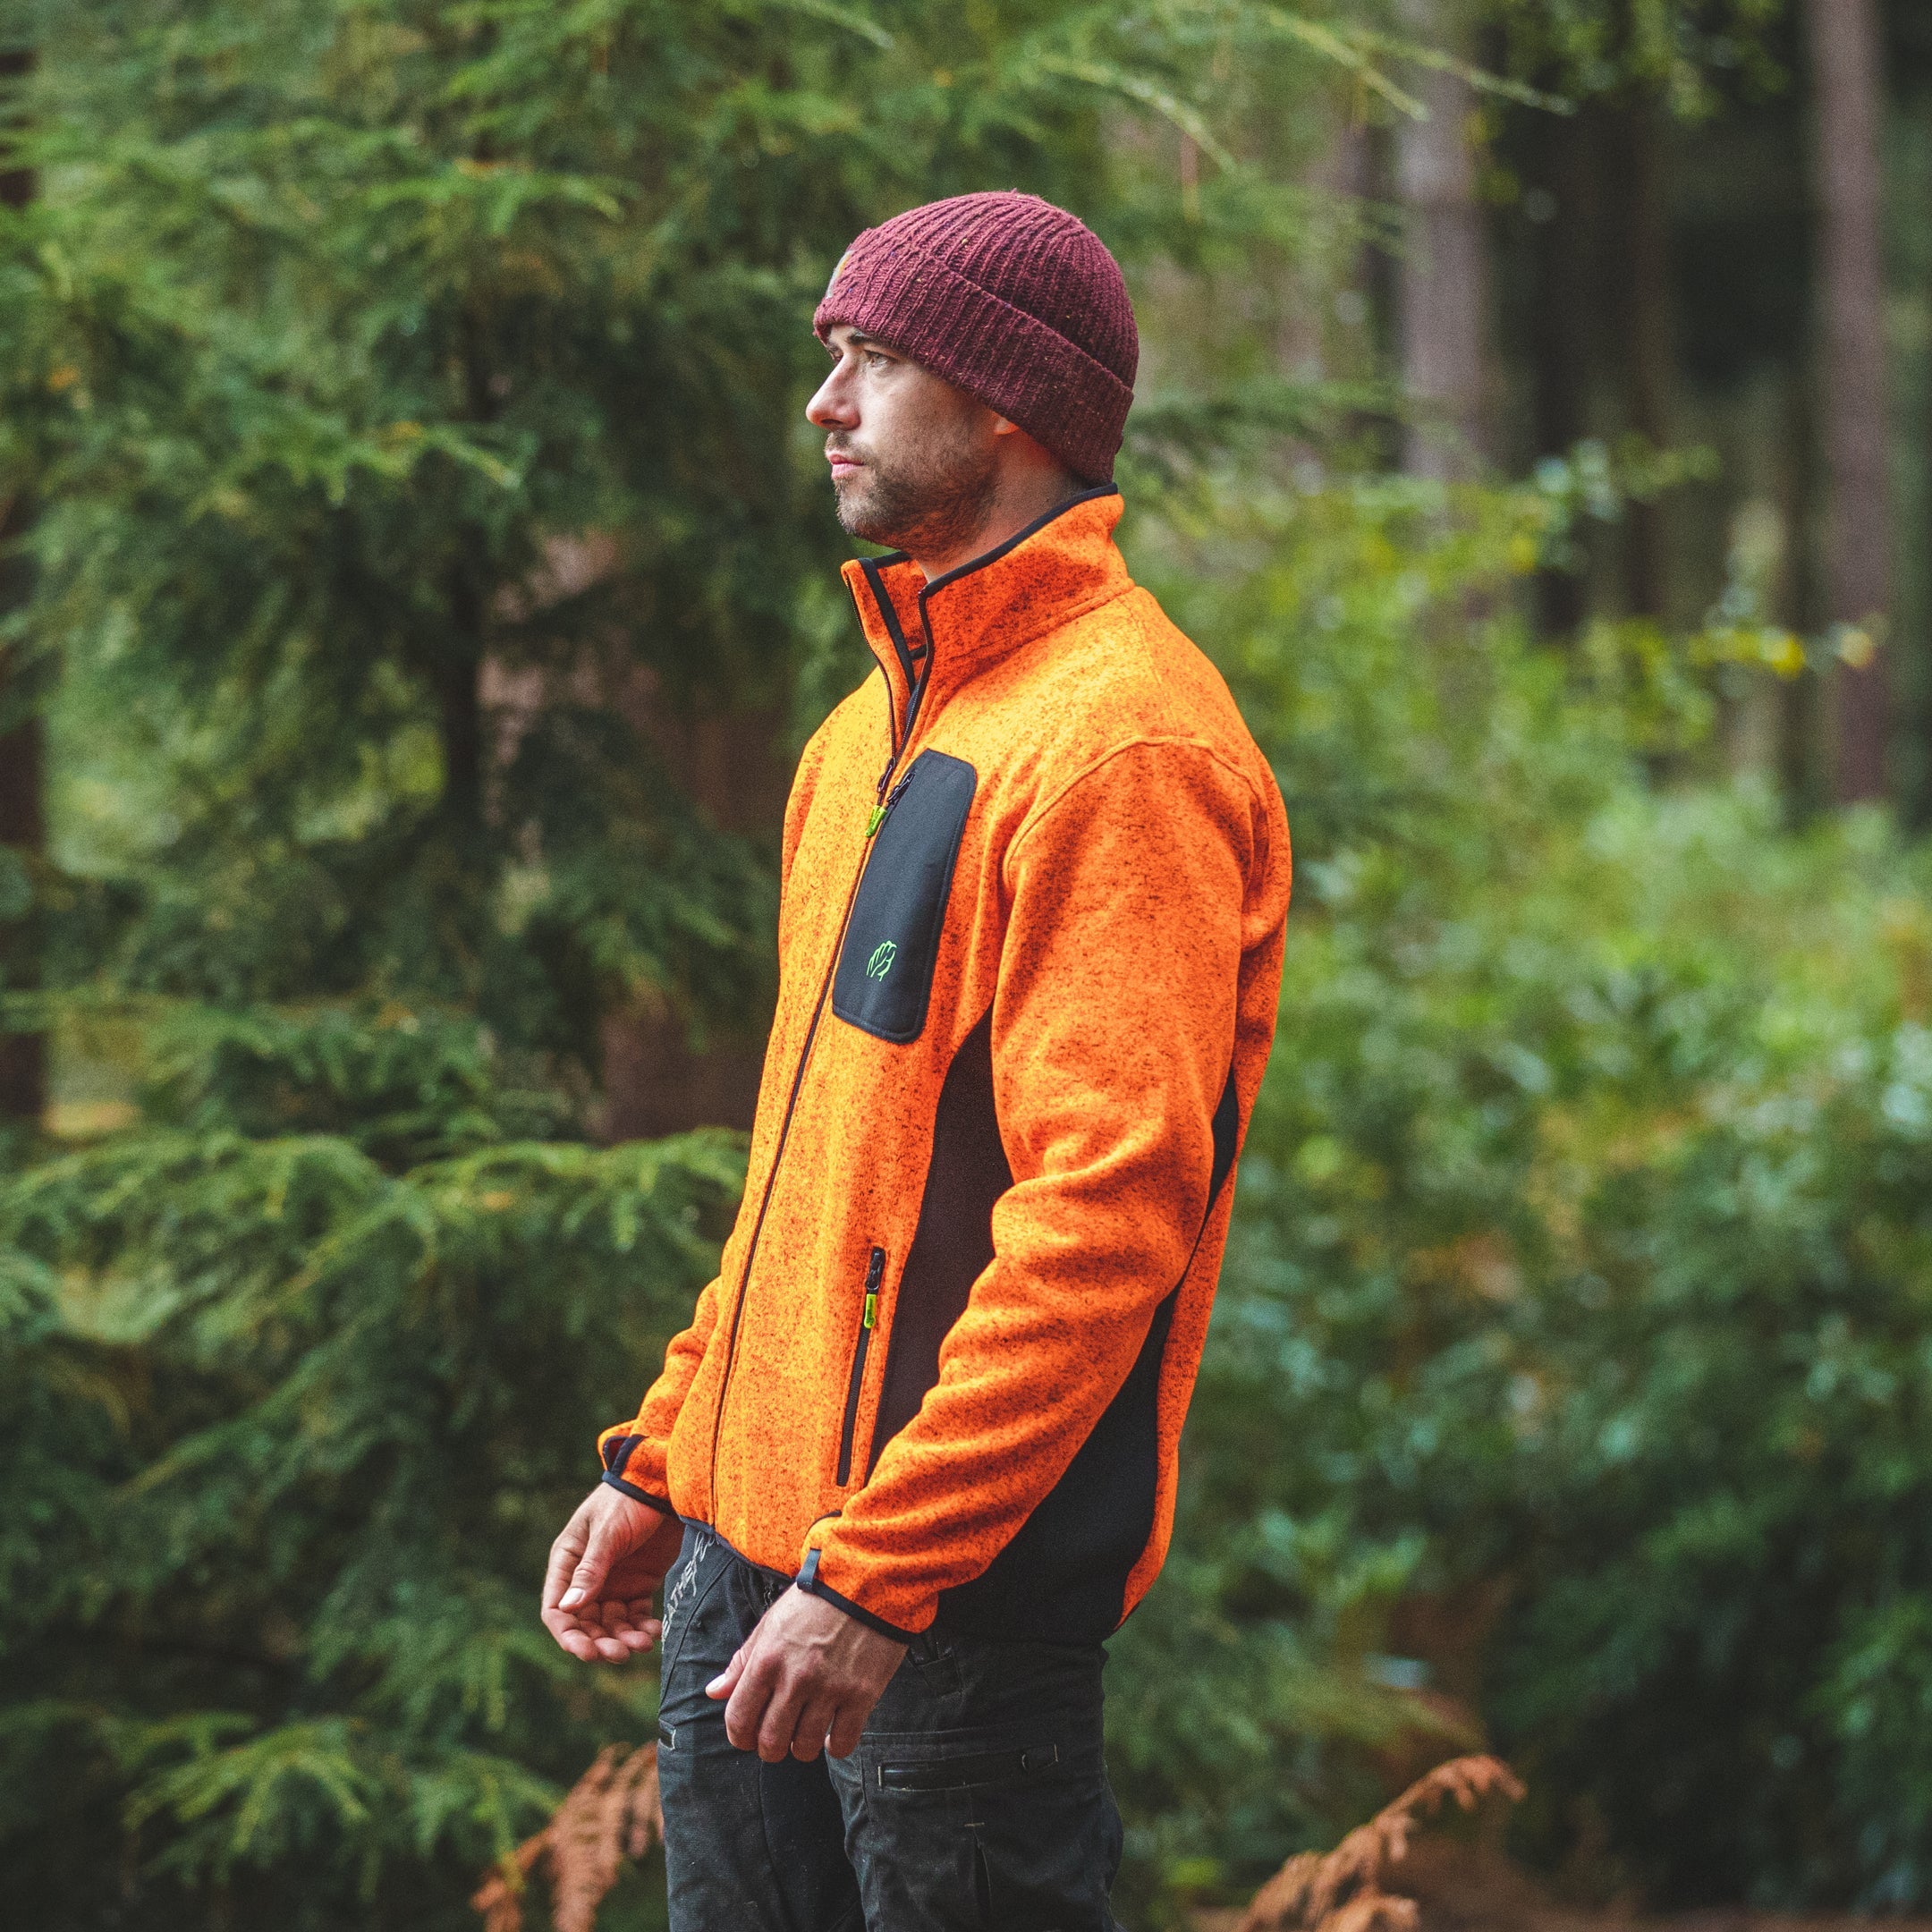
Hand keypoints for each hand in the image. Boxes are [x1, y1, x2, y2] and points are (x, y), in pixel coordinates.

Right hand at [541, 1483, 682, 1663]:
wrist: (666, 1483)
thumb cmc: (629, 1500)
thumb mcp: (608, 1532)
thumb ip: (591, 1570)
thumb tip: (568, 1609)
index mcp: (568, 1561)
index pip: (557, 1608)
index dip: (568, 1634)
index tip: (586, 1652)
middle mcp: (587, 1577)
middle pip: (585, 1623)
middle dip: (599, 1642)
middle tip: (620, 1654)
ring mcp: (614, 1582)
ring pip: (611, 1624)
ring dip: (623, 1638)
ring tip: (642, 1644)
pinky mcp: (639, 1583)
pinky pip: (636, 1615)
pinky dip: (643, 1628)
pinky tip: (655, 1633)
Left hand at [706, 1585, 906, 1761]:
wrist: (866, 1583)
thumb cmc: (814, 1602)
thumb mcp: (770, 1624)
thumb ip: (741, 1661)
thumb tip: (714, 1692)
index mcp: (767, 1660)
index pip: (739, 1719)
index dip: (739, 1737)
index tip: (747, 1737)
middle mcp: (796, 1678)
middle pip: (771, 1741)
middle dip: (769, 1749)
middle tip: (777, 1740)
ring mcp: (830, 1689)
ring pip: (806, 1747)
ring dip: (802, 1748)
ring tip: (806, 1735)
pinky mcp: (861, 1695)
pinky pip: (843, 1743)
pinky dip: (836, 1748)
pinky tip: (833, 1737)